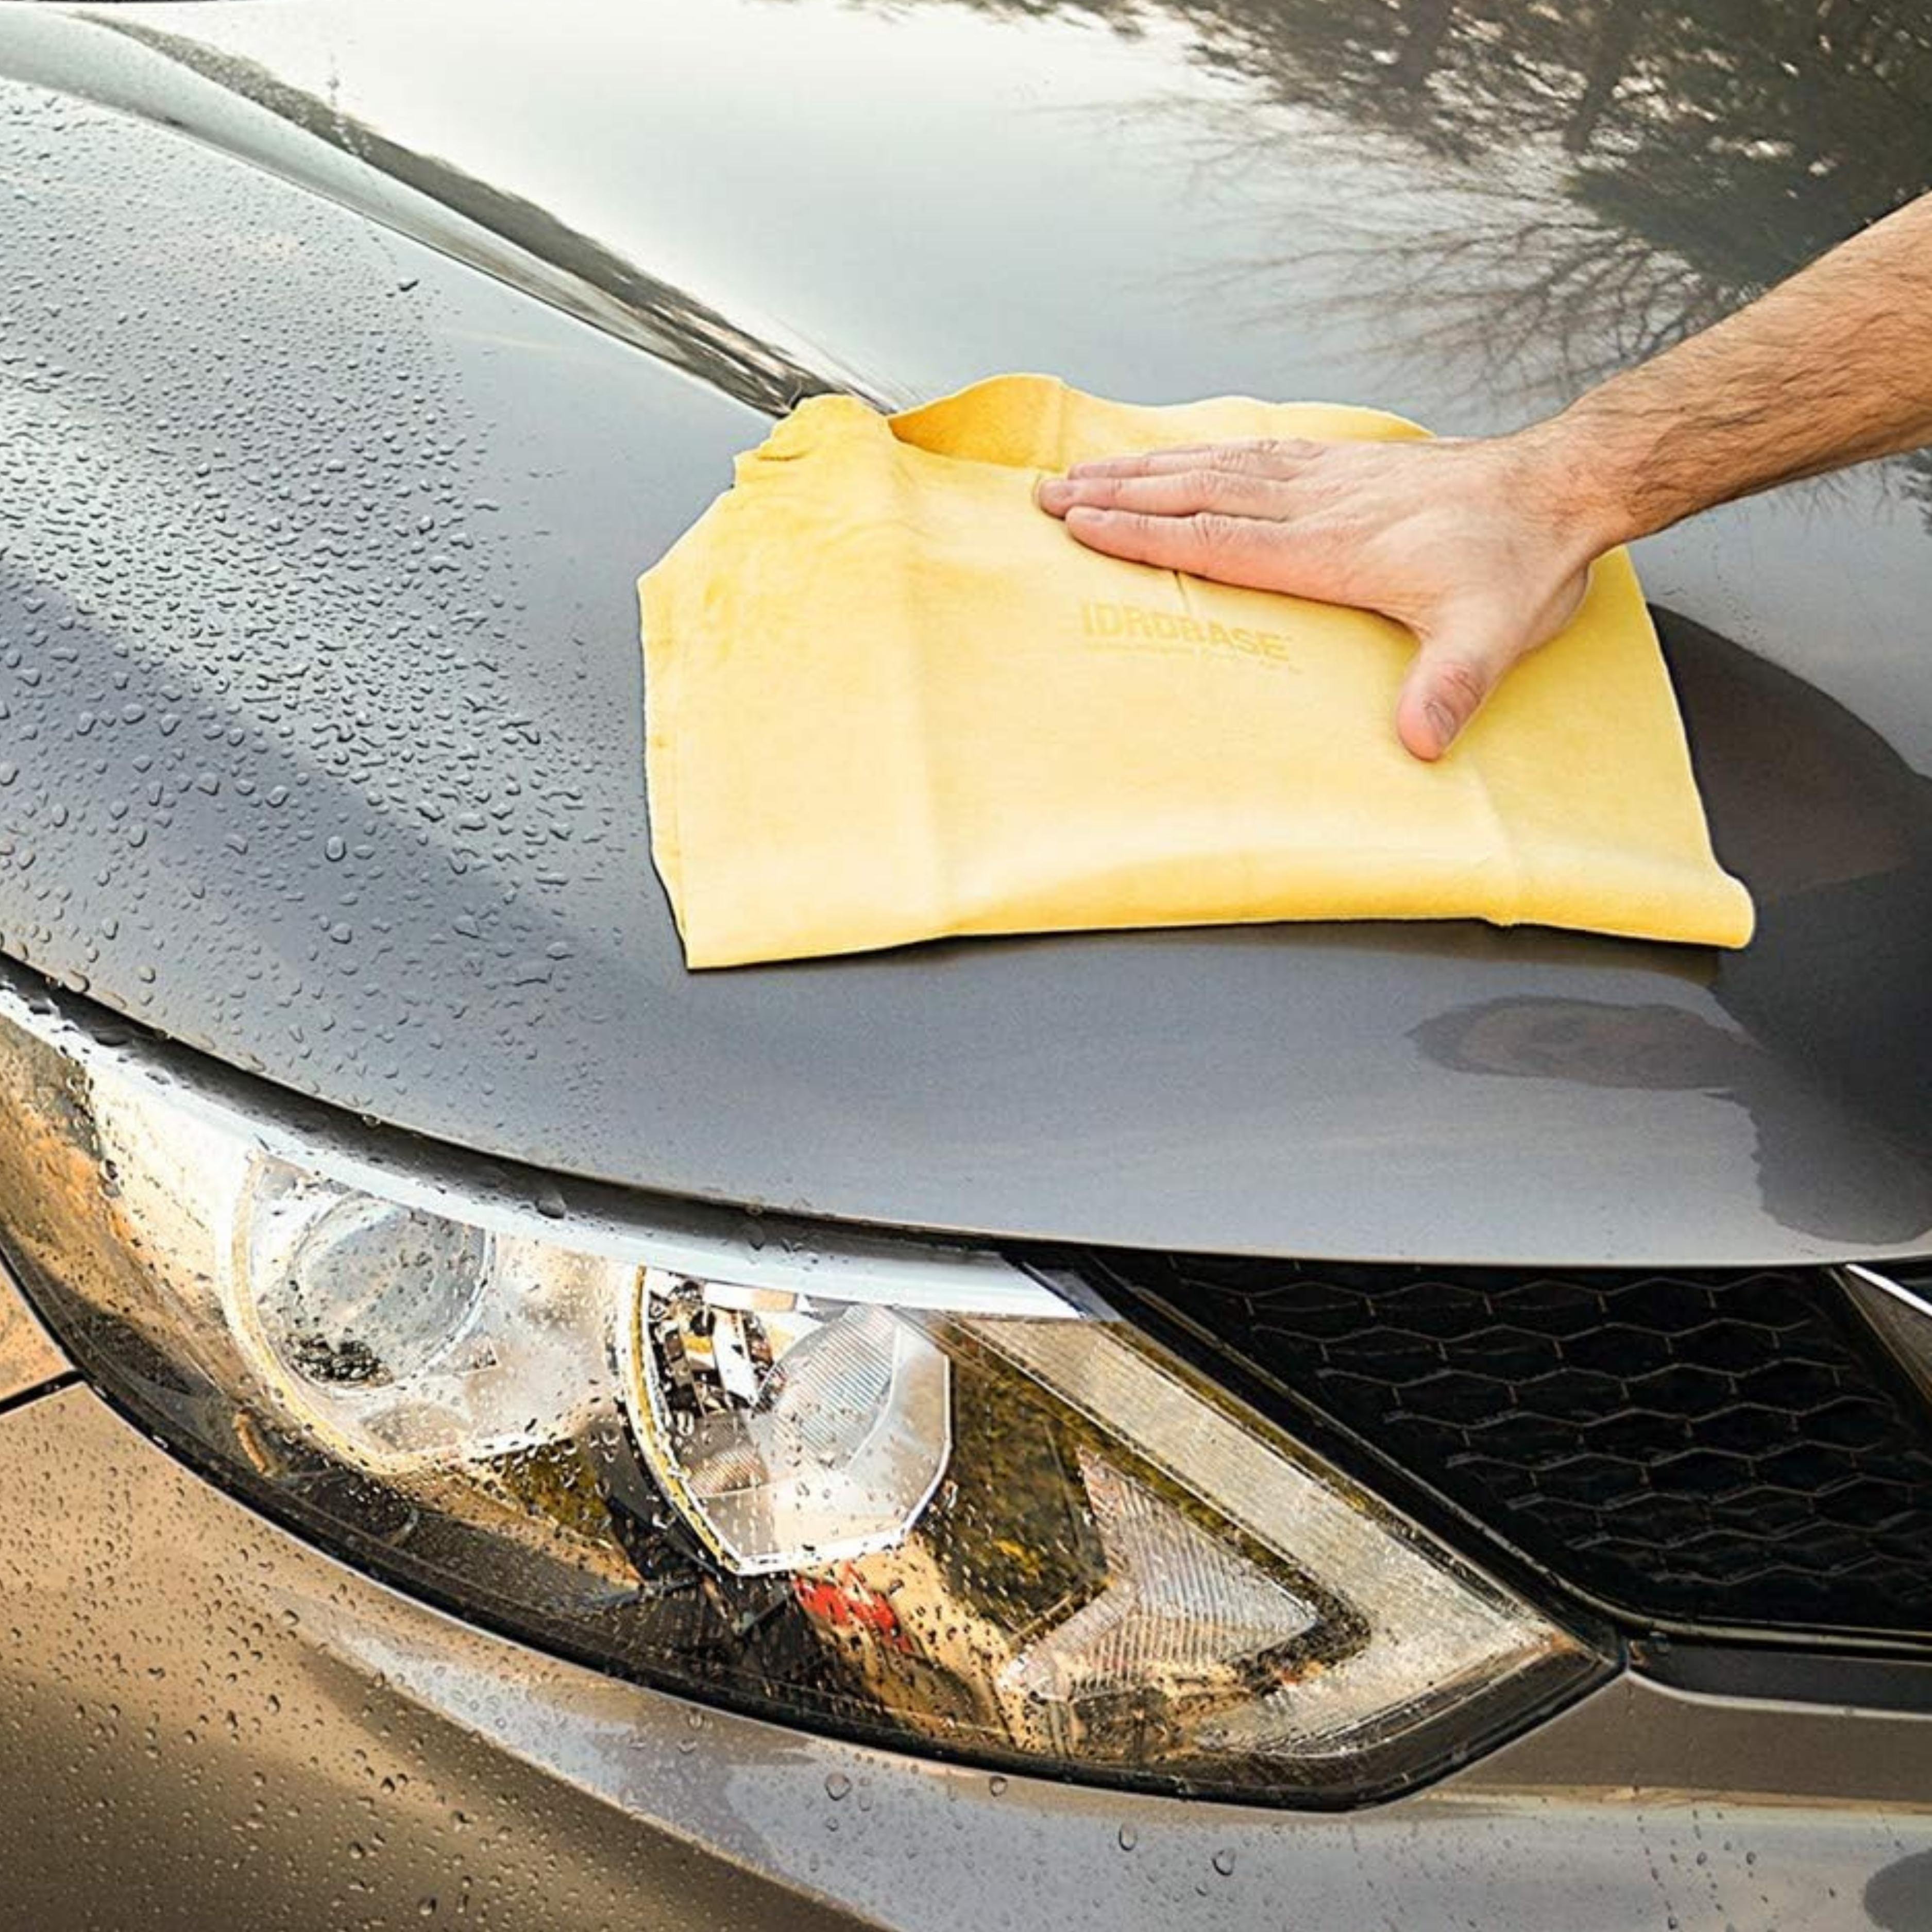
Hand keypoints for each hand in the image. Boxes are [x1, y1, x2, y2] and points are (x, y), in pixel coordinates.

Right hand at [1036, 433, 1611, 759]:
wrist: (1562, 488)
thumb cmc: (1519, 564)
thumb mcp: (1493, 635)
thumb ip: (1451, 686)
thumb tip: (1421, 743)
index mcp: (1333, 547)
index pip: (1219, 539)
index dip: (1147, 534)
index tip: (1082, 525)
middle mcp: (1319, 503)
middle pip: (1199, 493)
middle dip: (1120, 494)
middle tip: (1051, 493)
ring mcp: (1332, 477)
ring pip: (1220, 465)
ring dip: (1149, 468)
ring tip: (1089, 469)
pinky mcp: (1349, 464)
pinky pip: (1259, 448)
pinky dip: (1207, 450)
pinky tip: (1183, 454)